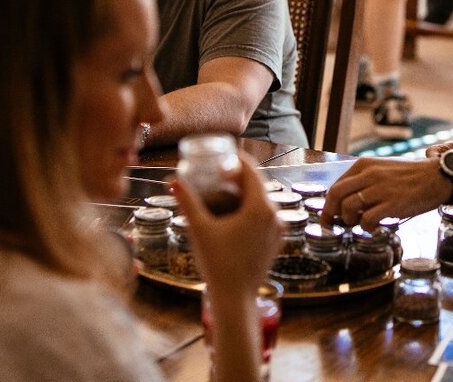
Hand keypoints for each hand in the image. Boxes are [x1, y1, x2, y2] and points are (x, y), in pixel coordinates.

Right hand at [171, 153, 281, 300]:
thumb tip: (173, 180)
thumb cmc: (217, 264)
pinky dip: (252, 208)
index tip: (222, 155)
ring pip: (263, 200)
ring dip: (246, 192)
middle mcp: (275, 215)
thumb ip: (188, 202)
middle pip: (258, 184)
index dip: (237, 160)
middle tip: (218, 172)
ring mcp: (278, 229)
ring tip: (225, 190)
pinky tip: (236, 212)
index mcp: (260, 207)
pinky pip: (266, 215)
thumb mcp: (200, 229)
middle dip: (239, 176)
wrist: (235, 298)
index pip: (251, 172)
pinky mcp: (276, 240)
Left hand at [321, 156, 450, 231]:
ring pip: (348, 207)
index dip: (328, 204)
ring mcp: (381, 188)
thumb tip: (346, 203)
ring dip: (349, 220)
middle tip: (332, 224)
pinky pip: (367, 219)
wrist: (437, 176)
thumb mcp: (382, 169)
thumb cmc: (410, 176)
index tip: (328, 216)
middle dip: (329, 213)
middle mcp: (370, 174)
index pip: (336, 185)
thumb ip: (364, 181)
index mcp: (365, 165)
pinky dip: (366, 227)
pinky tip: (374, 227)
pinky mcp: (392, 203)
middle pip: (336, 194)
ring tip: (359, 224)